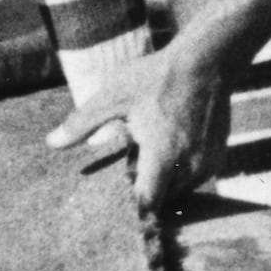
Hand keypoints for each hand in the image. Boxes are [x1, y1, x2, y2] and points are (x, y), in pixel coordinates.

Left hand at [50, 42, 228, 212]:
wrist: (207, 62)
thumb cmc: (156, 77)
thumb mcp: (113, 96)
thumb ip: (82, 123)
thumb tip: (51, 143)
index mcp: (162, 157)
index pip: (147, 204)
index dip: (130, 208)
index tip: (116, 203)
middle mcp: (190, 168)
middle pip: (161, 198)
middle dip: (144, 186)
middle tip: (131, 158)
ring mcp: (208, 165)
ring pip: (179, 190)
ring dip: (164, 179)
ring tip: (152, 146)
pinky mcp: (219, 160)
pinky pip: (194, 178)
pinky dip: (181, 170)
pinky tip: (171, 143)